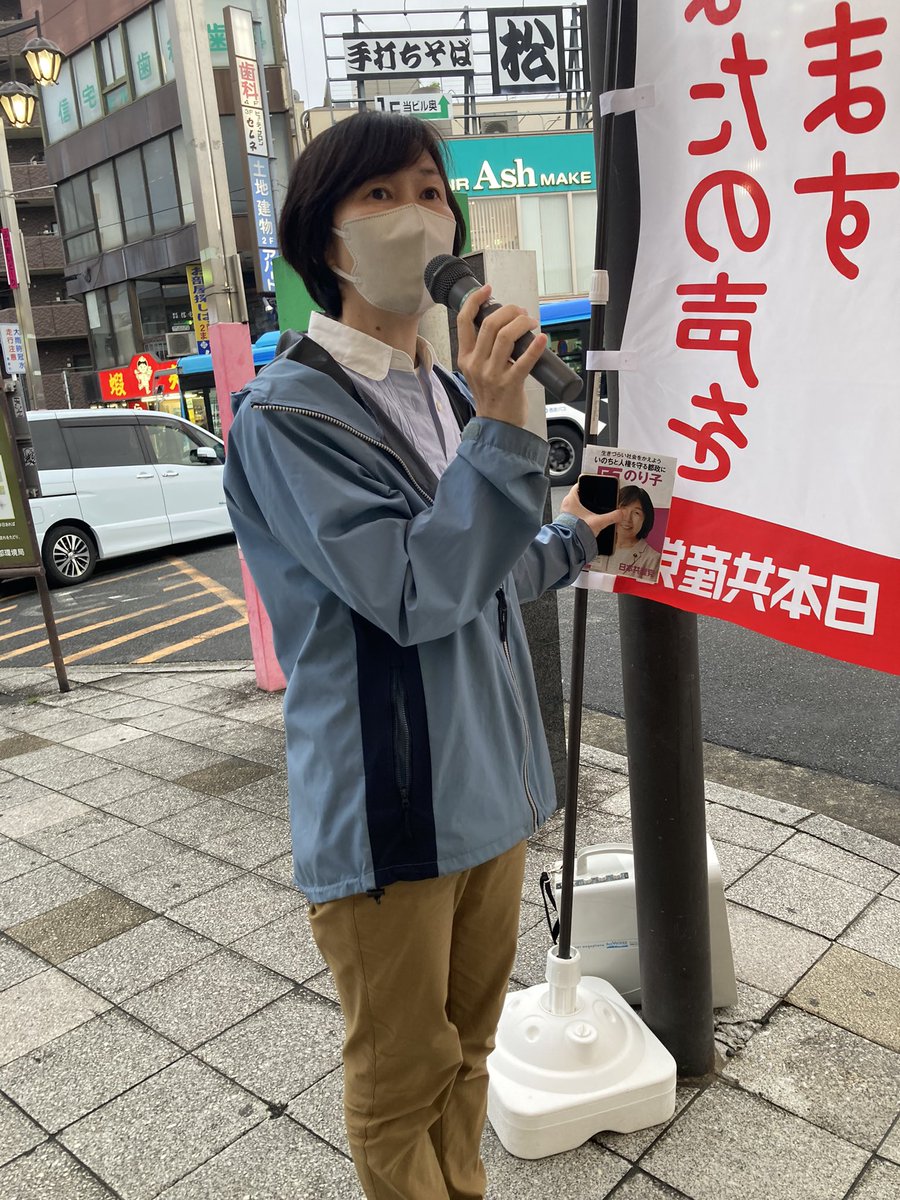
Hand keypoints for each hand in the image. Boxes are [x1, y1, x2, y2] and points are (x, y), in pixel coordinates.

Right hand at [455, 283, 547, 429]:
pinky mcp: (510, 384)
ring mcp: (492, 375)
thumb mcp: (477, 369)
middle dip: (508, 311)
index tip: (487, 290)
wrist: (496, 424)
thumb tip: (502, 322)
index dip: (475, 301)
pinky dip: (534, 347)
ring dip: (521, 323)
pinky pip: (523, 361)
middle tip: (521, 312)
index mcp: (465, 357)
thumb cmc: (491, 394)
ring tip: (531, 322)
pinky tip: (542, 338)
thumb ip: (483, 349)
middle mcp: (476, 364)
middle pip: (489, 324)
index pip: (463, 321)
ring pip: (505, 337)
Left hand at [560, 483, 622, 538]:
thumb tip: (620, 514)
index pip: (578, 486)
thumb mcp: (599, 522)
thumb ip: (612, 517)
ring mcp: (564, 514)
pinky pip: (573, 515)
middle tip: (593, 499)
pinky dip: (579, 516)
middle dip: (586, 498)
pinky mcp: (565, 522)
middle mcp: (566, 505)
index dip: (586, 484)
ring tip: (591, 511)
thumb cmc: (577, 531)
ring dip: (582, 508)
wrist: (569, 544)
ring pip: (574, 506)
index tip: (591, 485)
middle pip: (577, 496)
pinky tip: (586, 521)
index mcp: (571, 499)